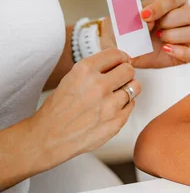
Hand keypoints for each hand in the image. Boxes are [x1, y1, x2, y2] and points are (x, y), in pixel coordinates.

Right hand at [32, 49, 140, 163]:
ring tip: (115, 95)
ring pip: (135, 87)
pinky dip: (125, 105)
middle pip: (129, 70)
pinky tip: (112, 108)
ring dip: (127, 89)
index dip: (120, 58)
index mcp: (84, 71)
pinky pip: (132, 105)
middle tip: (119, 79)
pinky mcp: (117, 121)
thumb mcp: (70, 79)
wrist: (50, 138)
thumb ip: (94, 70)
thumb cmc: (58, 110)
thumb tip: (119, 61)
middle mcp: (98, 86)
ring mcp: (110, 104)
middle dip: (125, 73)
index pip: (115, 54)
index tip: (121, 61)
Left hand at [100, 0, 189, 68]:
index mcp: (170, 2)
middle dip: (170, 21)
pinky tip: (166, 50)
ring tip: (158, 38)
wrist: (121, 49)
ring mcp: (186, 36)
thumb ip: (133, 12)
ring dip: (174, 36)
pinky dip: (182, 52)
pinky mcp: (186, 54)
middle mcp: (182, 17)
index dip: (162, 5)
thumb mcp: (122, 17)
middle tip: (152, 27)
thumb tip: (146, 17)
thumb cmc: (124, 29)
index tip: (144, 15)